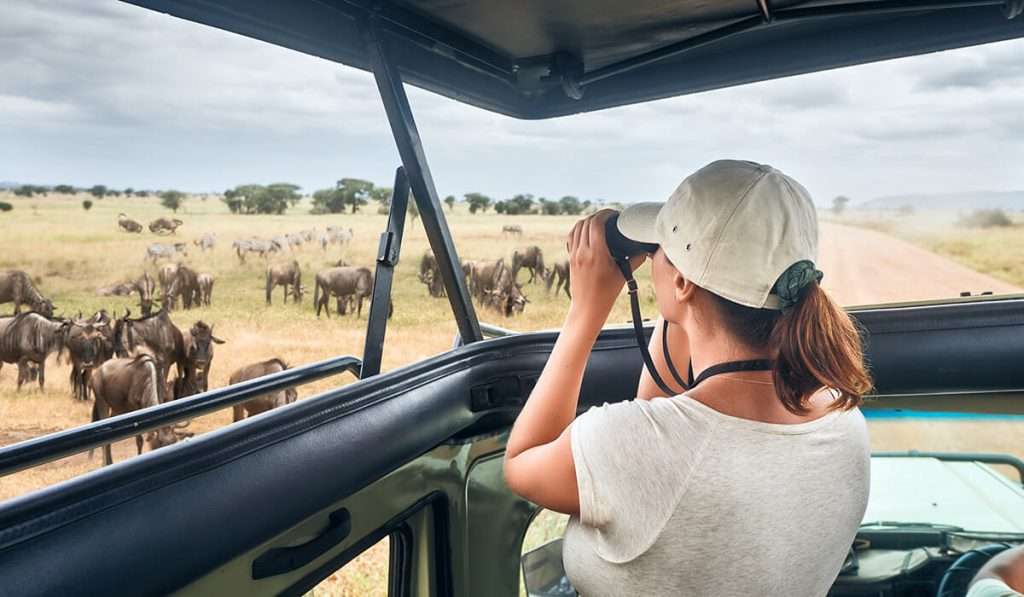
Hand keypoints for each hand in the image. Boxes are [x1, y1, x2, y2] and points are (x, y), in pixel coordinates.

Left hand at [566, 210, 645, 327]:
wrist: (587, 308)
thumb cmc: (606, 294)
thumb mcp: (623, 275)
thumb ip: (635, 260)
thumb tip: (646, 250)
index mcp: (596, 254)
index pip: (596, 223)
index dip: (605, 213)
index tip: (615, 214)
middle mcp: (583, 252)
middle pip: (586, 222)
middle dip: (598, 215)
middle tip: (610, 217)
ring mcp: (574, 255)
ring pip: (577, 228)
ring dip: (588, 220)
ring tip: (600, 222)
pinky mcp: (571, 258)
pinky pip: (572, 237)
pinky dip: (579, 229)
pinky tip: (587, 231)